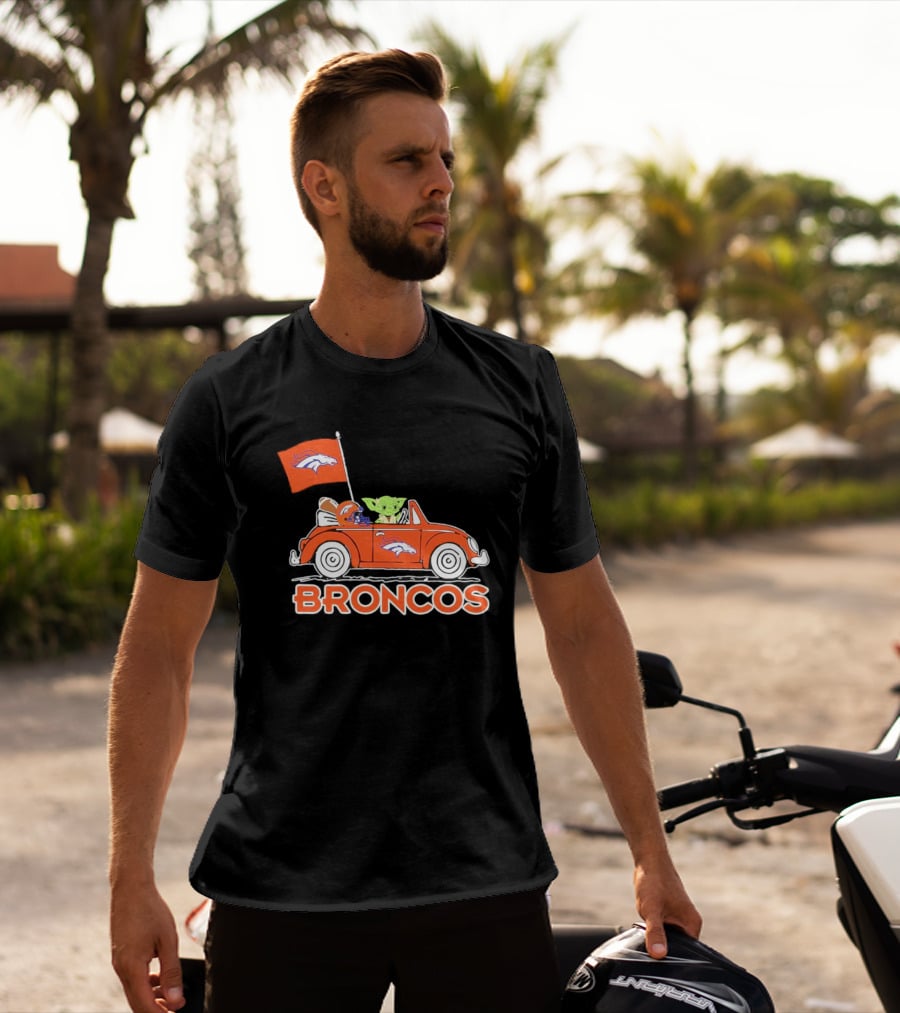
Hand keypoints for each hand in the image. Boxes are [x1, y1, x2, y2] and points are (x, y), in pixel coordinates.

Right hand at [110, 882, 185, 1011]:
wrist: (130, 888)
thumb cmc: (149, 910)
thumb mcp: (167, 940)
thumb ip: (171, 972)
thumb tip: (175, 1000)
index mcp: (131, 968)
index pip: (144, 1006)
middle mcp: (121, 969)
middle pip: (137, 1003)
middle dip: (156, 1010)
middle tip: (176, 1009)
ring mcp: (119, 962)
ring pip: (135, 991)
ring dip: (152, 998)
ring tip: (172, 996)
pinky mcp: (121, 956)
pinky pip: (133, 978)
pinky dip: (146, 984)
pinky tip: (160, 978)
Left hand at [634, 857, 701, 959]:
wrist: (648, 861)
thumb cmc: (653, 881)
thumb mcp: (651, 910)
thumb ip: (655, 932)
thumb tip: (659, 955)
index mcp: (692, 924)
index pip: (688, 954)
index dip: (672, 960)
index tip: (658, 963)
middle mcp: (689, 924)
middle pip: (677, 948)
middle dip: (663, 950)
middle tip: (648, 949)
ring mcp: (679, 919)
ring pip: (668, 939)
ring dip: (657, 939)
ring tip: (647, 933)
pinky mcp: (670, 916)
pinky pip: (663, 931)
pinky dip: (654, 931)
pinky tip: (645, 927)